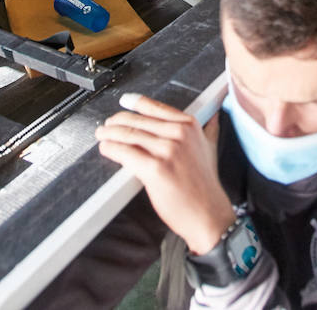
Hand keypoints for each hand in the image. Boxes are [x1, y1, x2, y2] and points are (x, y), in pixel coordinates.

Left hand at [96, 93, 236, 254]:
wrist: (208, 214)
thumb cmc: (206, 186)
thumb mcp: (210, 150)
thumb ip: (209, 130)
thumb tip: (213, 117)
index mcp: (190, 126)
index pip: (155, 107)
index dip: (135, 104)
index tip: (124, 102)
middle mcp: (179, 134)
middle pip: (138, 121)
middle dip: (117, 122)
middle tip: (107, 126)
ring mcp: (167, 150)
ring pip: (129, 135)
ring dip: (110, 134)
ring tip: (102, 136)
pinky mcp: (155, 169)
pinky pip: (126, 153)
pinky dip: (112, 149)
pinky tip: (106, 148)